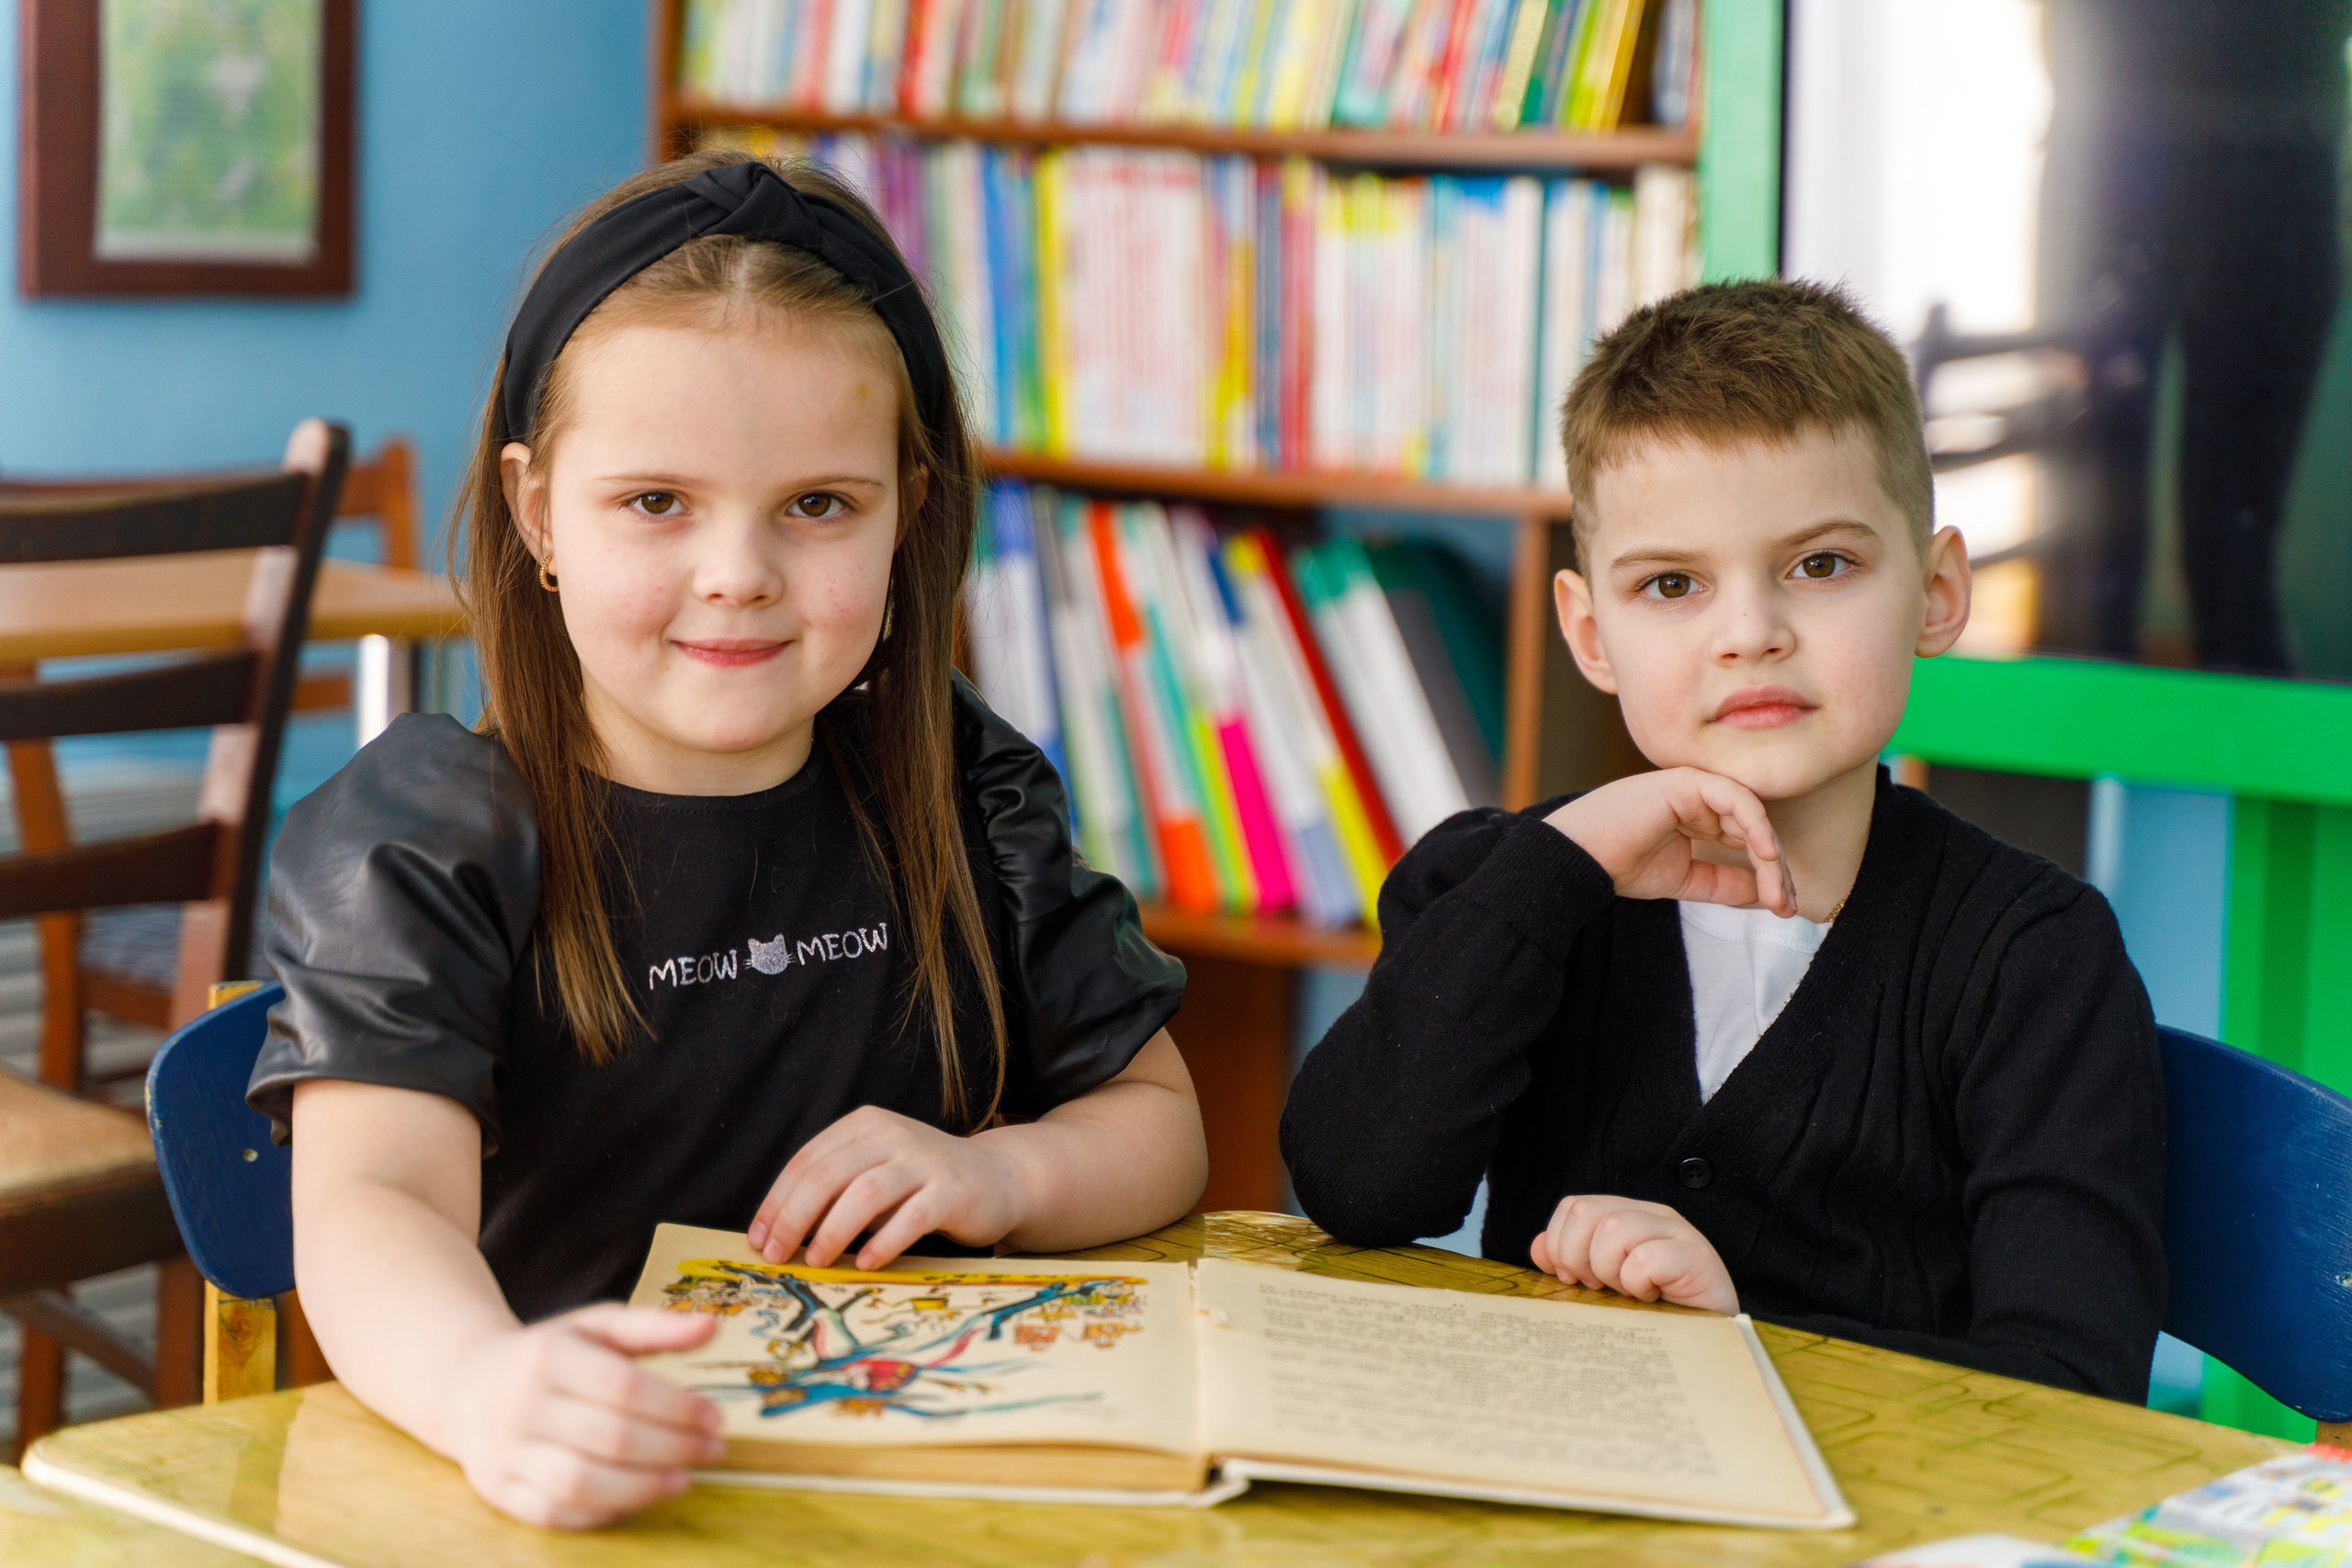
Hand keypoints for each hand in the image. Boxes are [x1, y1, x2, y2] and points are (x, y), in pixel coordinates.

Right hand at [438, 1305, 725, 1529]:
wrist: (465, 1385)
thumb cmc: (548, 1355)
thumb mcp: (596, 1326)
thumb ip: (654, 1326)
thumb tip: (711, 1328)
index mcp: (548, 1357)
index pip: (624, 1387)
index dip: (677, 1406)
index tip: (715, 1417)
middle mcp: (521, 1406)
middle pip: (611, 1438)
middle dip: (674, 1448)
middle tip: (713, 1450)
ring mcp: (506, 1453)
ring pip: (582, 1484)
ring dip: (643, 1488)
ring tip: (683, 1480)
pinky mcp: (499, 1492)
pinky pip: (555, 1514)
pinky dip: (603, 1513)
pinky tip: (638, 1498)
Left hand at [747, 1105, 1028, 1270]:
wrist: (998, 1179)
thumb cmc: (923, 1185)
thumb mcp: (874, 1175)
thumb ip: (835, 1192)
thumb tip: (779, 1234)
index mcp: (865, 1125)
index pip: (807, 1161)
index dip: (777, 1201)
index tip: (759, 1239)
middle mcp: (893, 1135)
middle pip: (828, 1175)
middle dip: (794, 1219)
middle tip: (777, 1256)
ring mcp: (924, 1160)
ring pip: (865, 1193)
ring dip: (832, 1231)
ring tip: (816, 1261)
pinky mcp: (952, 1190)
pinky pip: (911, 1217)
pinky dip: (882, 1243)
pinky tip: (865, 1264)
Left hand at [1531, 1194, 1739, 1314]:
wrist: (1713, 1340)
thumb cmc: (1658, 1311)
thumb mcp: (1608, 1284)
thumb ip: (1573, 1261)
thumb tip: (1537, 1249)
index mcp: (1628, 1215)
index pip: (1574, 1206)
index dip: (1560, 1244)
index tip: (1572, 1278)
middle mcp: (1651, 1215)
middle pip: (1586, 1212)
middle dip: (1578, 1257)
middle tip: (1598, 1287)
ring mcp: (1676, 1232)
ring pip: (1613, 1229)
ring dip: (1610, 1271)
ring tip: (1630, 1292)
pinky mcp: (1695, 1256)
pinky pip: (1645, 1258)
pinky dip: (1638, 1283)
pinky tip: (1652, 1296)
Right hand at [1544, 767, 1792, 915]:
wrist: (1580, 858)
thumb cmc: (1619, 866)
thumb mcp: (1686, 881)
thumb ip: (1725, 883)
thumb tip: (1767, 892)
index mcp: (1696, 818)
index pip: (1746, 840)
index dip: (1769, 874)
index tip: (1784, 908)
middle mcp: (1699, 799)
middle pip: (1755, 829)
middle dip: (1776, 870)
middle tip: (1787, 906)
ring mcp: (1694, 787)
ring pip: (1751, 816)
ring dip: (1770, 855)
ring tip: (1777, 891)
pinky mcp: (1688, 782)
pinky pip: (1736, 799)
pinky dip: (1756, 826)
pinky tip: (1767, 854)